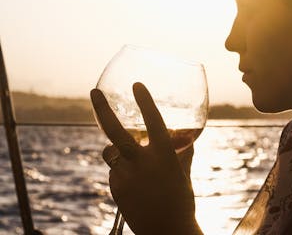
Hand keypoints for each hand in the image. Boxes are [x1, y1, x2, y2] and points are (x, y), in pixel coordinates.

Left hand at [91, 82, 202, 234]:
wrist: (168, 231)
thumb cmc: (181, 201)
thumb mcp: (183, 173)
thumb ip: (182, 153)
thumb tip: (185, 137)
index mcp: (165, 156)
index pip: (153, 122)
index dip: (145, 102)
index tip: (136, 85)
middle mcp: (143, 163)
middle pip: (116, 131)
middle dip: (103, 108)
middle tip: (93, 91)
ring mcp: (126, 177)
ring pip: (112, 153)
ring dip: (118, 152)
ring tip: (135, 167)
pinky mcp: (115, 189)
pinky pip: (113, 171)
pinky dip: (122, 172)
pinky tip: (136, 187)